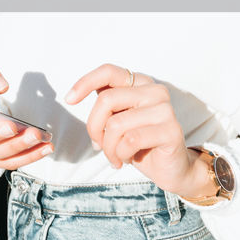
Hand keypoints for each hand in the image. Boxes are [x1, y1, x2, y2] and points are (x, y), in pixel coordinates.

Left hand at [67, 63, 213, 198]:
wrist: (170, 169)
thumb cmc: (139, 144)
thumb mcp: (117, 120)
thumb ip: (105, 105)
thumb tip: (74, 96)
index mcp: (140, 83)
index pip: (108, 71)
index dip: (85, 82)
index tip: (69, 99)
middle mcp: (155, 91)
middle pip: (106, 100)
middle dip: (94, 127)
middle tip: (98, 145)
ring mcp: (165, 110)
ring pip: (116, 125)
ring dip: (108, 147)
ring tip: (114, 156)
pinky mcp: (171, 131)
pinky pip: (130, 141)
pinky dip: (120, 155)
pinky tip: (125, 160)